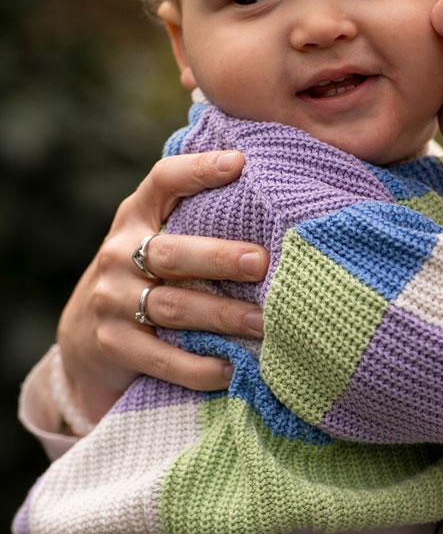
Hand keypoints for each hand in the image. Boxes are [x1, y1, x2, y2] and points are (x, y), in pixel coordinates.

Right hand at [57, 151, 268, 422]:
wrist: (83, 338)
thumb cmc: (142, 277)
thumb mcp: (154, 238)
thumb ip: (193, 218)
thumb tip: (270, 190)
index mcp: (135, 217)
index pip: (163, 182)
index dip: (197, 170)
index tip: (239, 164)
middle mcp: (119, 254)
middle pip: (171, 253)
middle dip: (218, 257)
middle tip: (261, 262)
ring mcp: (112, 301)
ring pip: (174, 307)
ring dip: (222, 316)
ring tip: (263, 322)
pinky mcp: (115, 345)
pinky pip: (162, 357)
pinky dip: (199, 367)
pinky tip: (230, 369)